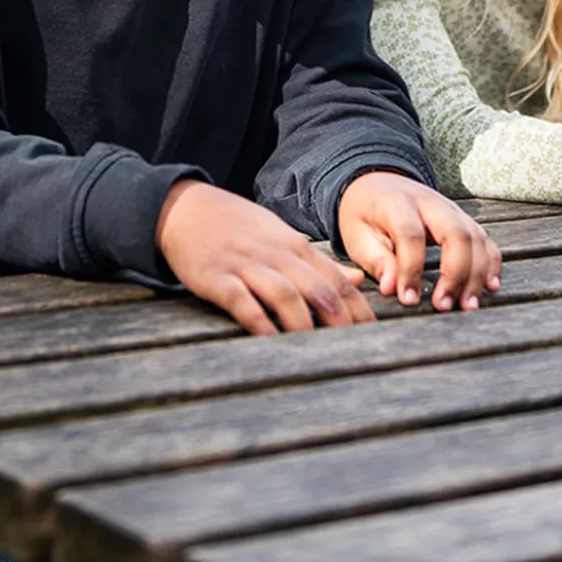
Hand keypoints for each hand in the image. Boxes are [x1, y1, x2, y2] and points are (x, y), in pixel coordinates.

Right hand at [156, 181, 372, 335]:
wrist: (187, 208)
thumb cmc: (240, 228)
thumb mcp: (282, 237)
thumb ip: (320, 262)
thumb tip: (359, 280)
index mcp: (296, 246)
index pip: (336, 279)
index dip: (357, 309)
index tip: (373, 336)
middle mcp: (276, 254)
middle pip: (317, 289)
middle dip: (340, 322)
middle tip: (355, 352)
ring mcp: (246, 265)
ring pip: (285, 295)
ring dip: (303, 324)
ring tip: (317, 353)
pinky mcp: (217, 277)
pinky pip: (242, 301)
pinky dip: (257, 322)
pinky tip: (269, 341)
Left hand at [338, 172, 502, 312]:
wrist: (377, 184)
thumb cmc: (365, 215)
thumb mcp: (357, 235)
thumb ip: (376, 260)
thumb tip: (391, 288)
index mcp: (397, 202)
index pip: (411, 234)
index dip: (411, 269)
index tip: (408, 300)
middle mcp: (430, 202)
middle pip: (455, 233)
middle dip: (455, 273)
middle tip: (444, 306)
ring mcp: (450, 208)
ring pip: (474, 237)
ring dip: (476, 273)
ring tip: (468, 305)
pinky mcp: (462, 218)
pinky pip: (484, 238)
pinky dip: (491, 262)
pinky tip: (490, 286)